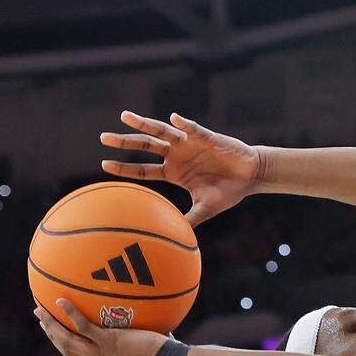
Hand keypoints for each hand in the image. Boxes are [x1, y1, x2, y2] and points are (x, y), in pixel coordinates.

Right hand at [35, 300, 164, 355]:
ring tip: (40, 309)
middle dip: (51, 334)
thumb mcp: (147, 355)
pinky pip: (83, 326)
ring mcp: (102, 352)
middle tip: (41, 320)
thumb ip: (141, 343)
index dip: (66, 346)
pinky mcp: (108, 341)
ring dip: (51, 325)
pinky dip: (70, 314)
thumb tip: (150, 324)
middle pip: (66, 349)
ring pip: (67, 339)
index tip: (57, 334)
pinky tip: (61, 300)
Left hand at [100, 111, 260, 225]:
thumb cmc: (229, 192)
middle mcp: (177, 156)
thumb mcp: (206, 208)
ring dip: (144, 124)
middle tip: (103, 137)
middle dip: (125, 141)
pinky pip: (192, 128)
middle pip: (145, 146)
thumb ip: (189, 220)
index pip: (144, 170)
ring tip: (125, 116)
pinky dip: (183, 124)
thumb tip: (175, 240)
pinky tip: (174, 119)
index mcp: (174, 173)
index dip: (125, 167)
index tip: (104, 165)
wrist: (252, 176)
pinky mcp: (205, 136)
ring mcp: (189, 144)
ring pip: (161, 132)